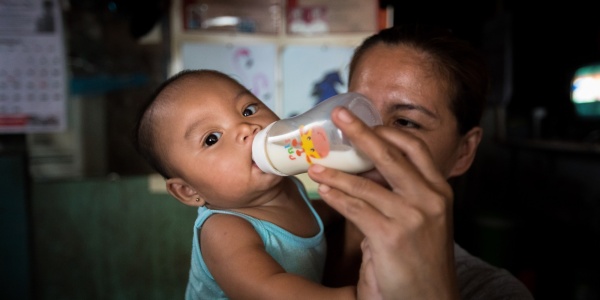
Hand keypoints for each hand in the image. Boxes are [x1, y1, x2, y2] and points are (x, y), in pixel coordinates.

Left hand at [308, 107, 458, 298]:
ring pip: (366, 183)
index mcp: (440, 190)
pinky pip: (356, 209)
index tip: (364, 122)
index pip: (414, 147)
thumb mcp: (421, 219)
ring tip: (314, 164)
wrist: (429, 299)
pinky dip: (336, 196)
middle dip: (361, 132)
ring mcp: (413, 217)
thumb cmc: (420, 258)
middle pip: (391, 154)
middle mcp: (431, 199)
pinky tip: (323, 190)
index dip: (387, 131)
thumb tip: (365, 170)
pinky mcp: (392, 237)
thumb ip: (400, 194)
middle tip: (338, 116)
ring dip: (335, 172)